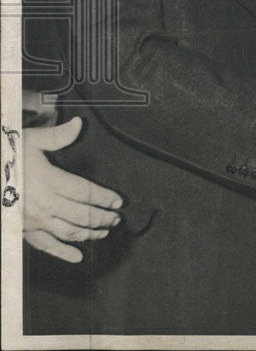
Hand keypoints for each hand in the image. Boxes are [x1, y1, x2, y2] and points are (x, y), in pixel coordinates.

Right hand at [23, 118, 122, 262]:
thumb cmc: (6, 156)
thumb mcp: (30, 141)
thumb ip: (57, 136)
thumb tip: (79, 124)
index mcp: (48, 181)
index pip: (85, 192)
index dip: (104, 198)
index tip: (118, 201)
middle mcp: (43, 204)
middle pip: (81, 215)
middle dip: (102, 218)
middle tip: (116, 219)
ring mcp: (32, 220)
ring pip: (68, 231)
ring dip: (89, 234)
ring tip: (104, 232)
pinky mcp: (22, 230)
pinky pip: (45, 246)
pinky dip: (62, 252)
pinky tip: (77, 257)